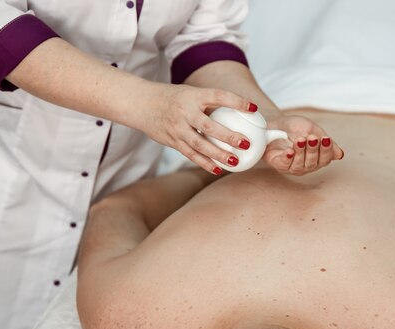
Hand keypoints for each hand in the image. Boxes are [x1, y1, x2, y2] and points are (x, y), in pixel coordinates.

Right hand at [139, 83, 257, 174]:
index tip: (253, 108)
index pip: (218, 96)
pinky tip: (218, 169)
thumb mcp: (191, 94)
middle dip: (228, 136)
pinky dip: (205, 163)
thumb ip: (210, 104)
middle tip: (246, 143)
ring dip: (218, 154)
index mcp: (193, 96)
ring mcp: (177, 128)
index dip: (236, 102)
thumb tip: (240, 114)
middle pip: (208, 126)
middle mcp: (185, 112)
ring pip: (199, 145)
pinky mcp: (172, 141)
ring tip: (234, 161)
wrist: (141, 104)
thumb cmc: (173, 98)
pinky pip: (191, 154)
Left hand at [263, 115, 343, 175]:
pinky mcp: (278, 164)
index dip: (326, 151)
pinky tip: (290, 151)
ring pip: (299, 165)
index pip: (325, 159)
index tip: (325, 139)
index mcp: (316, 158)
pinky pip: (284, 165)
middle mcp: (305, 165)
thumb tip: (340, 155)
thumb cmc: (294, 128)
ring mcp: (291, 166)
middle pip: (313, 163)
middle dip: (313, 150)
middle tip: (311, 137)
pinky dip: (288, 158)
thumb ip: (325, 142)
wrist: (276, 123)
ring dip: (300, 152)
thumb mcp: (313, 130)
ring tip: (300, 140)